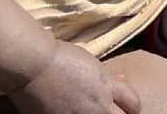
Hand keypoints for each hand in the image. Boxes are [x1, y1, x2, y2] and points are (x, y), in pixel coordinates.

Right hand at [9, 42, 139, 113]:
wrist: (32, 66)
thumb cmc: (60, 58)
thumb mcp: (91, 64)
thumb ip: (107, 77)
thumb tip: (120, 81)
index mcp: (107, 87)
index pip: (134, 104)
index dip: (131, 105)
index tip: (126, 106)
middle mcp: (98, 107)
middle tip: (110, 110)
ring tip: (88, 110)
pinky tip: (70, 113)